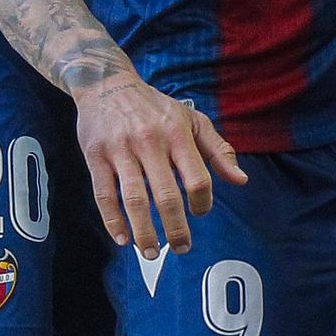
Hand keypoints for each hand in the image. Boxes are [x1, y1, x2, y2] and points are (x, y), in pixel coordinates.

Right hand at [74, 76, 247, 258]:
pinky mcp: (95, 155)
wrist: (106, 84)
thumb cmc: (154, 107)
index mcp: (177, 134)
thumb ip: (218, 150)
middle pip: (166, 195)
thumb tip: (241, 181)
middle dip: (176, 228)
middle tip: (181, 248)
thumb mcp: (192, 120)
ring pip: (134, 199)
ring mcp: (119, 150)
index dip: (203, 202)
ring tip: (151, 252)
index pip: (198, 179)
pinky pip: (104, 193)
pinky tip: (122, 238)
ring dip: (144, 231)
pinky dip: (112, 220)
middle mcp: (149, 142)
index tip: (200, 212)